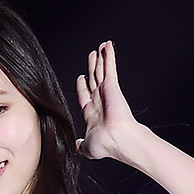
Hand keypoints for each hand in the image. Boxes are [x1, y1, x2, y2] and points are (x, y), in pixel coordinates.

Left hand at [76, 42, 138, 161]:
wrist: (117, 139)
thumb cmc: (104, 145)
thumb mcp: (86, 147)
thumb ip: (80, 145)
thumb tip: (76, 145)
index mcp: (92, 114)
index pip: (86, 96)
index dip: (83, 87)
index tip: (81, 78)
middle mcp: (100, 101)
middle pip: (94, 79)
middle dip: (93, 67)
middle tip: (92, 55)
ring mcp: (106, 92)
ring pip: (101, 70)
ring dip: (101, 58)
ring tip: (100, 46)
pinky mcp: (112, 85)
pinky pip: (109, 66)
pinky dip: (109, 55)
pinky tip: (108, 45)